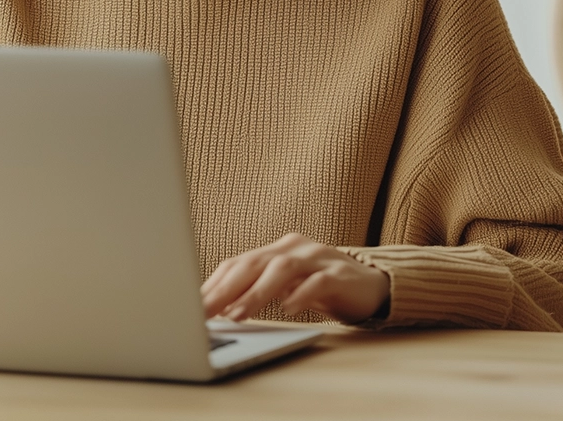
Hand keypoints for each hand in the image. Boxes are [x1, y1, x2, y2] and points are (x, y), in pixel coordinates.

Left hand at [201, 233, 390, 323]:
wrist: (371, 284)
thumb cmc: (320, 287)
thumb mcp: (285, 287)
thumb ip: (256, 290)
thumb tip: (217, 310)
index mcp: (275, 250)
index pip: (237, 263)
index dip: (212, 284)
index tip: (191, 306)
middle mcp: (293, 248)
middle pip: (254, 262)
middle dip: (225, 288)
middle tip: (204, 311)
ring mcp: (317, 258)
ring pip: (282, 269)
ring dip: (257, 293)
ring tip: (238, 314)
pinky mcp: (340, 275)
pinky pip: (317, 281)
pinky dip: (301, 294)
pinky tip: (288, 309)